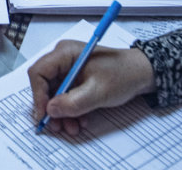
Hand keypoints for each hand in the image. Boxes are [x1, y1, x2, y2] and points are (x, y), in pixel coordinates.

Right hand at [28, 41, 155, 136]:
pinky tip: (80, 121)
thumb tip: (50, 111)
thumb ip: (73, 102)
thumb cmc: (123, 75)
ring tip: (73, 128)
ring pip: (55, 94)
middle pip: (45, 85)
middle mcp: (63, 59)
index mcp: (64, 53)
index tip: (45, 116)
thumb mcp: (98, 92)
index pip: (39, 73)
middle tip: (58, 127)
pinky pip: (66, 96)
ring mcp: (69, 69)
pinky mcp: (76, 79)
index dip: (38, 95)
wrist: (143, 74)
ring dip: (62, 113)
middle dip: (52, 108)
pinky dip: (71, 110)